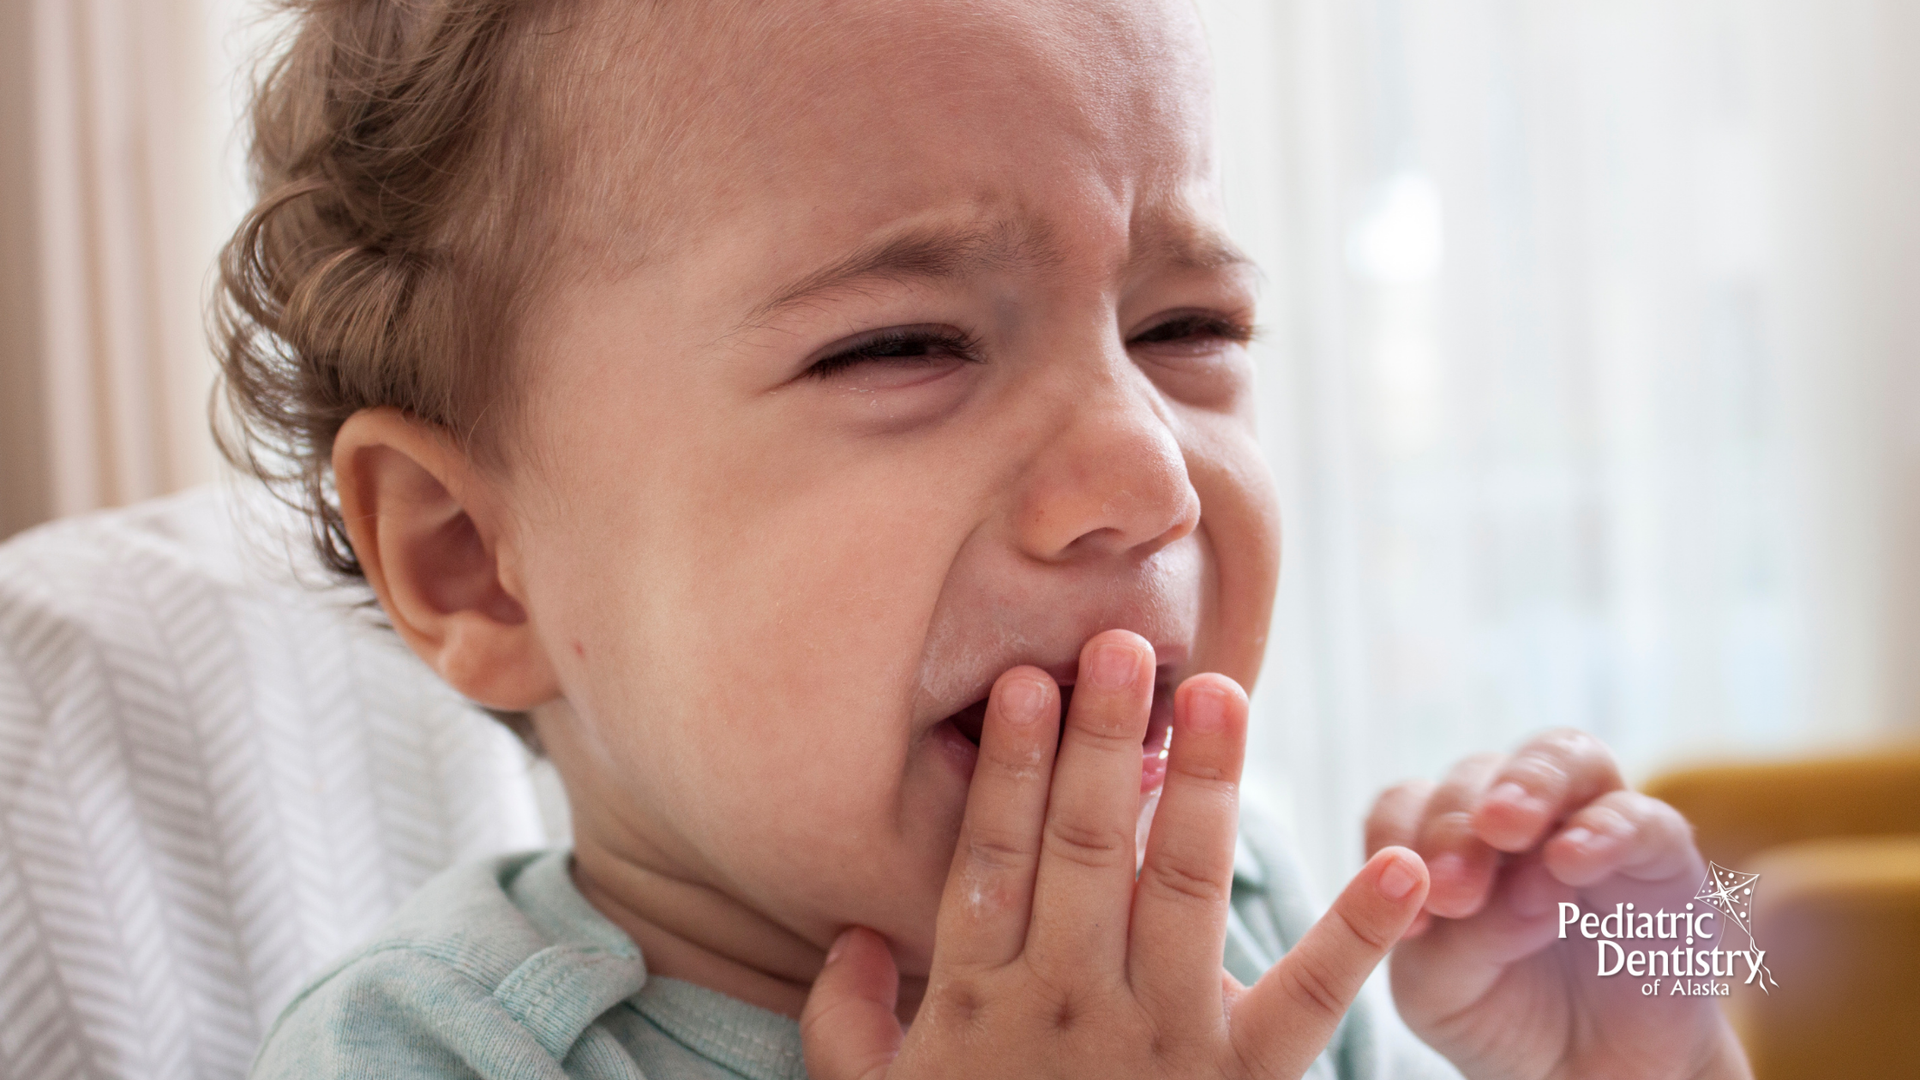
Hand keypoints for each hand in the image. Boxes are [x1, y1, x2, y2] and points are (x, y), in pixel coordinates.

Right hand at [803, 630, 1430, 1079]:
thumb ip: (846, 1024)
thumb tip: (850, 936)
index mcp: (980, 1004)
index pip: (995, 863)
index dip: (1014, 772)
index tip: (1028, 684)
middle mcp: (1071, 1008)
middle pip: (1088, 853)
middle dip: (1104, 746)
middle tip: (1123, 645)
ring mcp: (1163, 1044)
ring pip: (1183, 893)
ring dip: (1205, 790)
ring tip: (1220, 694)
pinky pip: (1308, 1005)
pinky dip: (1360, 938)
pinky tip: (1401, 868)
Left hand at [1369, 730, 1751, 1079]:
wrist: (1590, 1075)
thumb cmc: (1503, 1016)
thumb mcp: (1446, 991)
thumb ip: (1451, 938)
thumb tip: (1495, 890)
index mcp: (1446, 840)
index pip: (1406, 801)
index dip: (1394, 837)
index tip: (1401, 905)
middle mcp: (1516, 817)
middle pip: (1477, 773)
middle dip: (1453, 823)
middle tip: (1451, 887)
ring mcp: (1589, 822)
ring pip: (1560, 756)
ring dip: (1527, 786)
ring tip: (1505, 830)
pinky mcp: (1660, 852)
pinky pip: (1638, 815)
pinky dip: (1604, 829)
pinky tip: (1571, 861)